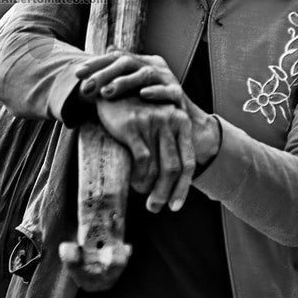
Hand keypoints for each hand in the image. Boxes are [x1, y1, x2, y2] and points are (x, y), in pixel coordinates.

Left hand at [76, 51, 183, 106]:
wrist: (186, 121)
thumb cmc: (154, 101)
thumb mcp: (137, 84)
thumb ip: (122, 69)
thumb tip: (108, 48)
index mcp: (142, 62)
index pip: (116, 57)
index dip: (96, 64)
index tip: (77, 74)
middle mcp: (154, 66)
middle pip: (127, 63)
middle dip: (105, 74)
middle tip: (86, 87)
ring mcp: (168, 78)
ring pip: (145, 74)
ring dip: (125, 83)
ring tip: (106, 93)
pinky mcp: (179, 94)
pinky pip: (169, 91)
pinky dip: (156, 92)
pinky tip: (143, 95)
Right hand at [94, 96, 195, 213]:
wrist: (109, 90)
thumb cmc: (136, 112)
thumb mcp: (158, 122)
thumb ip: (168, 145)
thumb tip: (173, 183)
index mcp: (181, 121)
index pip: (188, 162)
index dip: (183, 188)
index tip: (175, 207)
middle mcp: (170, 119)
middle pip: (174, 167)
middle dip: (165, 193)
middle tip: (155, 207)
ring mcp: (152, 122)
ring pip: (158, 167)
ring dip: (150, 188)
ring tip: (143, 196)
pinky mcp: (133, 125)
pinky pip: (141, 160)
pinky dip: (138, 176)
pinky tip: (133, 182)